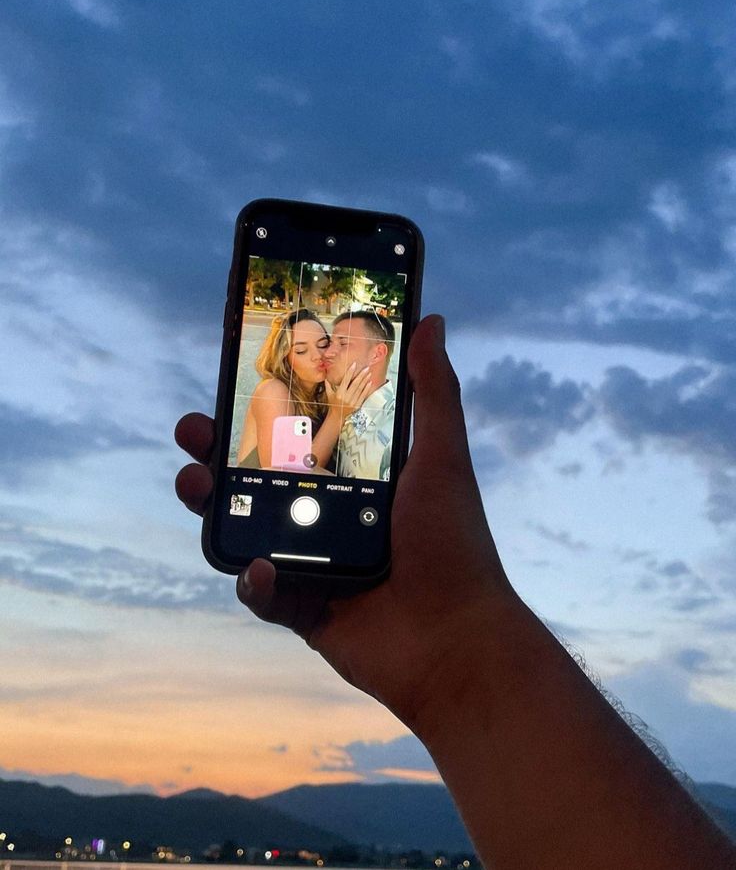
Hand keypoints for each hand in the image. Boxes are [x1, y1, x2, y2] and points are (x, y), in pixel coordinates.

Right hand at [175, 315, 513, 728]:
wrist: (457, 640)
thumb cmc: (453, 543)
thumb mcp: (441, 456)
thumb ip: (433, 390)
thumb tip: (431, 320)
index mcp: (357, 478)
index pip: (298, 436)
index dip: (261, 413)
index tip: (232, 386)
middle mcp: (330, 515)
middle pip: (259, 479)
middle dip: (218, 454)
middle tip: (194, 433)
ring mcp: (314, 562)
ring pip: (247, 529)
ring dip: (214, 507)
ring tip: (195, 486)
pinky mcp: (305, 609)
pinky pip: (263, 593)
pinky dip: (254, 582)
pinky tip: (262, 569)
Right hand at [323, 361, 373, 420]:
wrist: (338, 417)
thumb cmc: (333, 404)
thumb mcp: (329, 394)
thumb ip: (328, 385)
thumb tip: (326, 375)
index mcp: (339, 394)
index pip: (345, 380)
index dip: (350, 372)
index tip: (354, 365)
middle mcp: (346, 398)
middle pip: (355, 384)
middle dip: (361, 375)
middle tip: (366, 368)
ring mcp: (353, 402)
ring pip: (360, 389)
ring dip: (365, 380)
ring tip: (368, 373)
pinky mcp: (357, 405)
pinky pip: (363, 395)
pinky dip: (367, 389)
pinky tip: (369, 383)